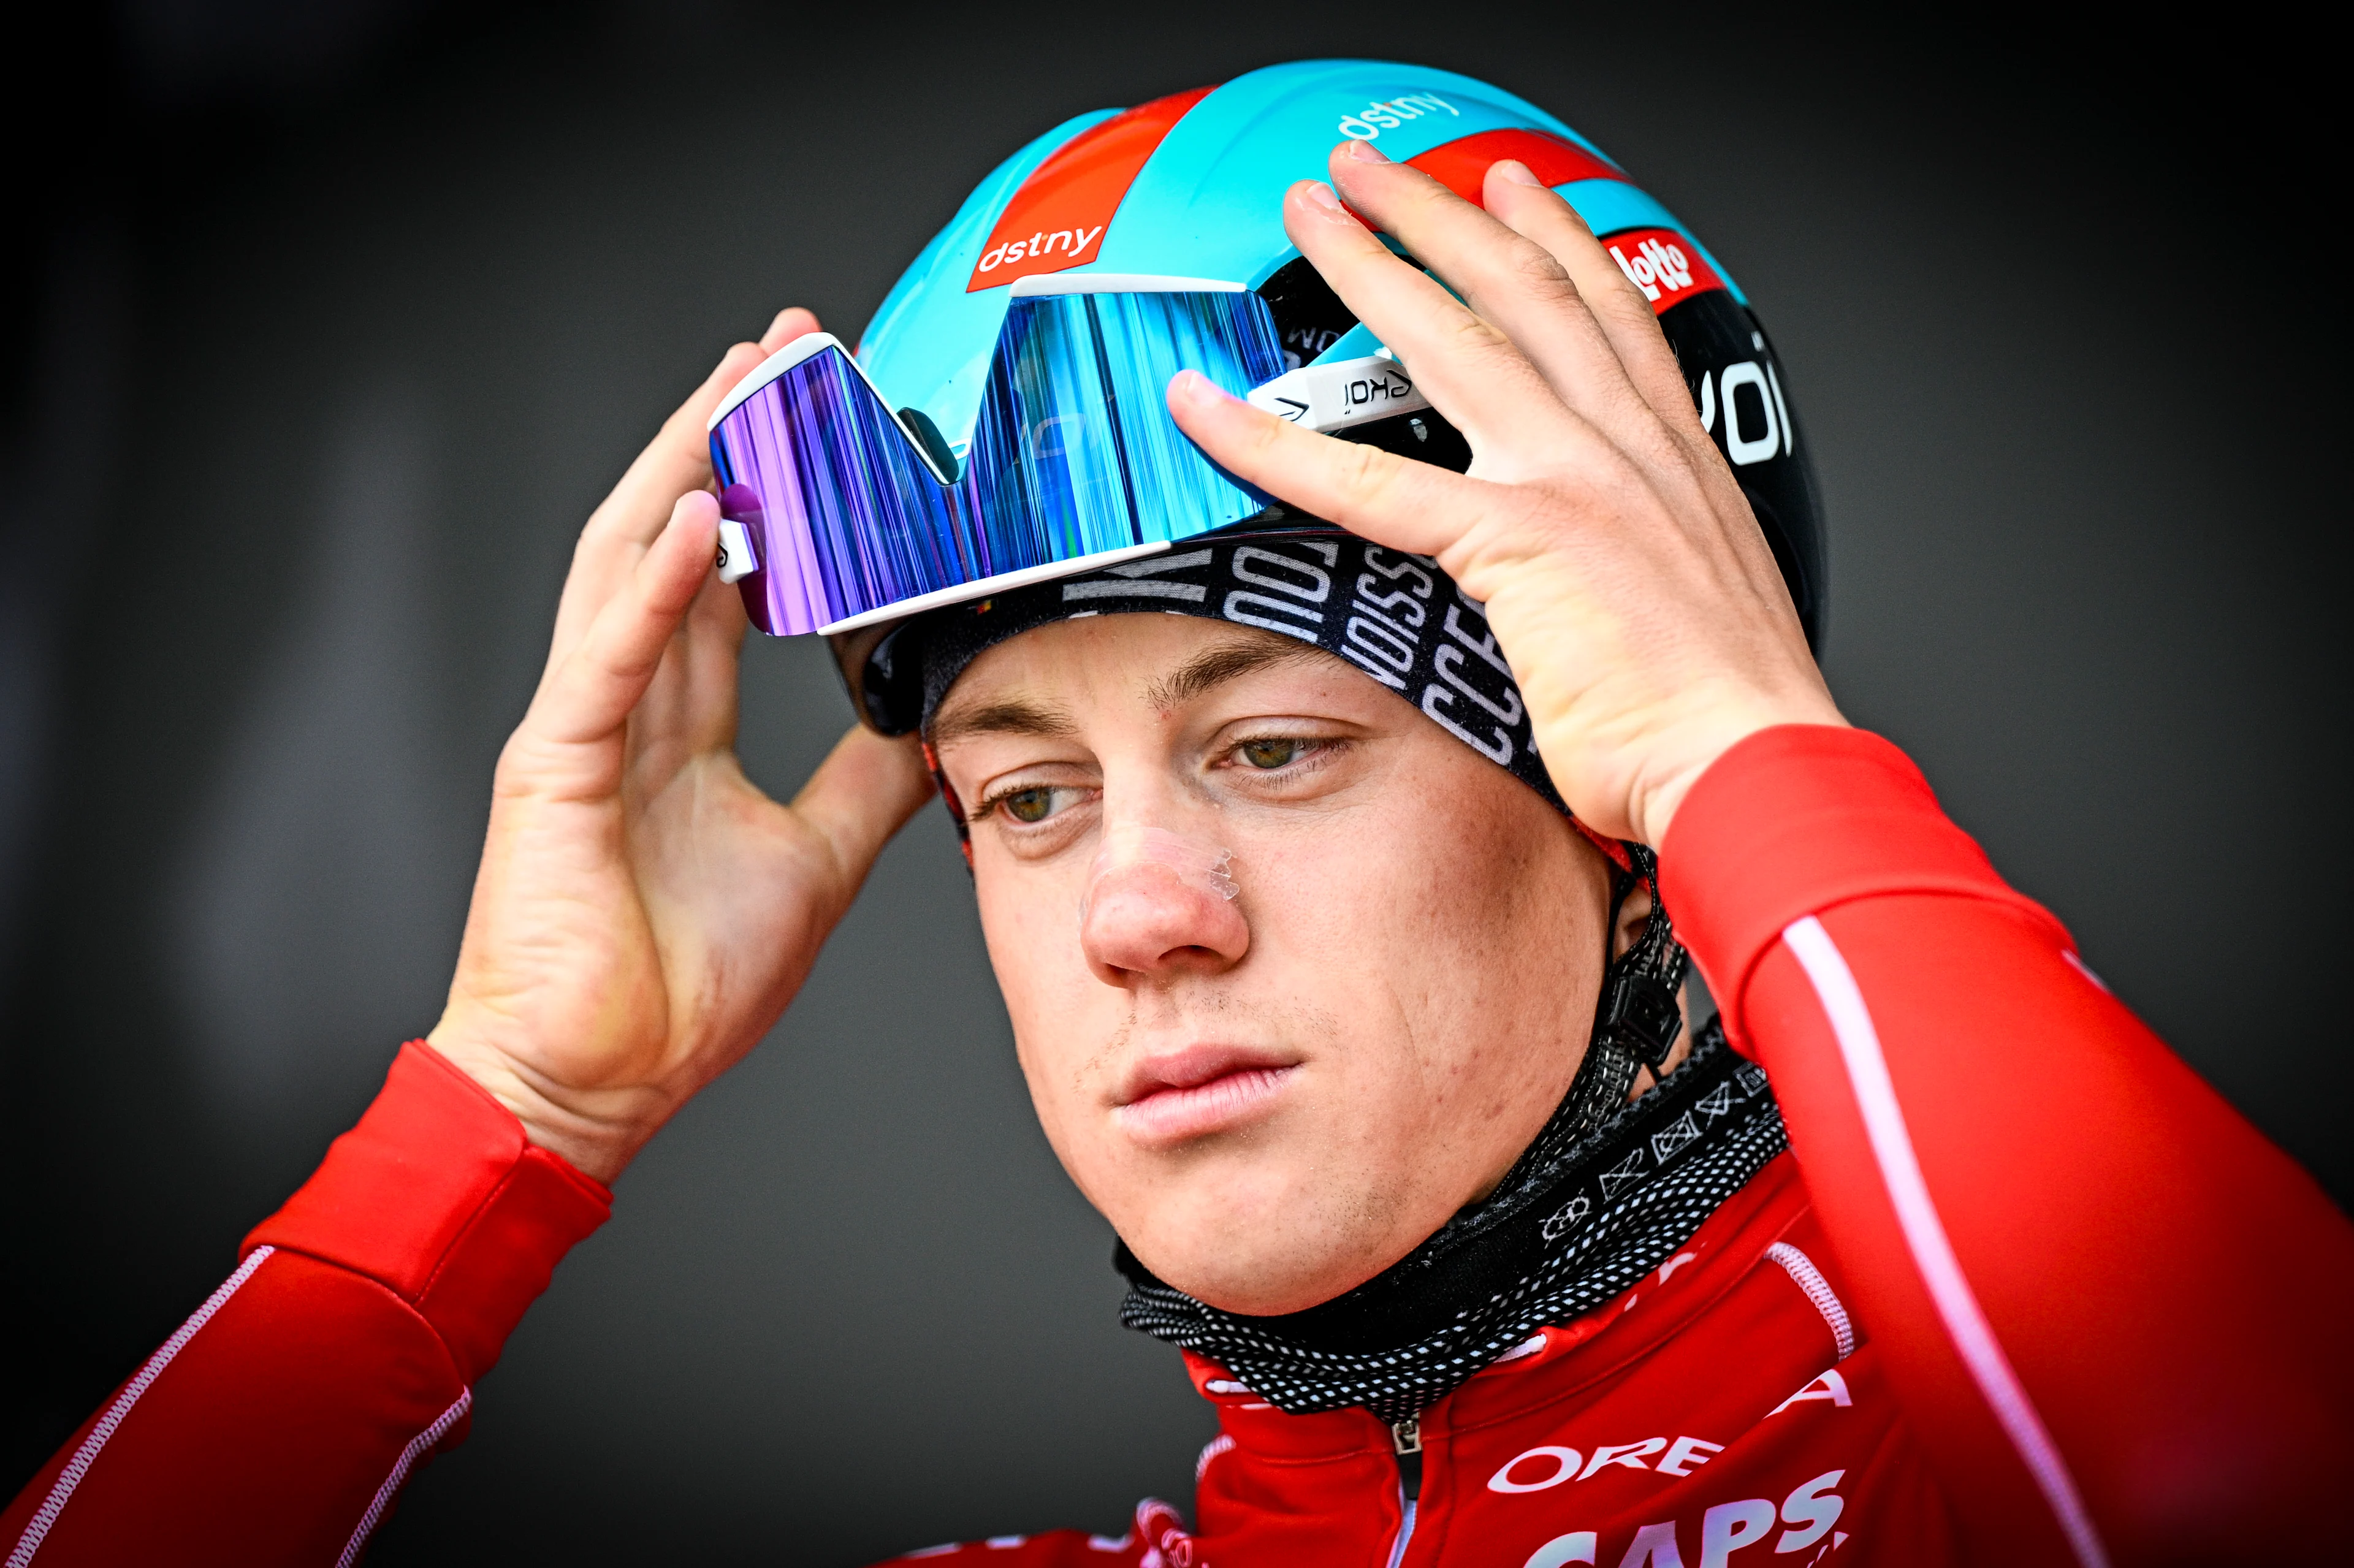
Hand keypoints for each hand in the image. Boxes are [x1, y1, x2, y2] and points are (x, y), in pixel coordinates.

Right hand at [427, 311, 934, 1182]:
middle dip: (729, 438)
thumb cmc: (679, 987)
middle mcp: (624, 704)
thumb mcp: (814, 864)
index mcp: (675, 725)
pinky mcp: (550, 767)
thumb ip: (864, 786)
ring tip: (743, 385)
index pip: (727, 579)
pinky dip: (655, 583)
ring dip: (690, 469)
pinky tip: (707, 515)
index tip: (825, 422)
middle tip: (787, 350)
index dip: (774, 498)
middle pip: (678, 538)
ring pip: (632, 564)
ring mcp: (580, 725)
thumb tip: (931, 727)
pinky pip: (607, 654)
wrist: (596, 1083)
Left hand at [1169, 144, 1844, 847]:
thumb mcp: (1693, 607)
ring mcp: (1572, 478)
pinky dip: (1277, 443)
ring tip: (1310, 212)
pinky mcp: (1515, 536)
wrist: (1755, 764)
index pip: (1606, 316)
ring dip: (1369, 262)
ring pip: (1448, 340)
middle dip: (1436, 215)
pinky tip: (1215, 410)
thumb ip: (1639, 567)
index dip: (1553, 238)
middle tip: (1372, 171)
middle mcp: (1626, 445)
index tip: (1510, 191)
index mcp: (1674, 459)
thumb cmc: (1724, 716)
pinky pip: (1368, 481)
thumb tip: (1601, 589)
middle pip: (1519, 292)